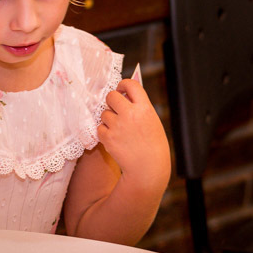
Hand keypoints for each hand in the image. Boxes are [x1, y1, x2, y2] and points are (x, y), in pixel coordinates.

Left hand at [97, 77, 170, 191]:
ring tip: (119, 130)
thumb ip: (139, 108)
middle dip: (112, 101)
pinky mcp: (108, 138)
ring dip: (109, 119)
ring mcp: (117, 126)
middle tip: (116, 108)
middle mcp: (130, 114)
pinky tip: (115, 139)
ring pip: (104, 113)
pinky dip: (105, 132)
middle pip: (111, 96)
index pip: (131, 84)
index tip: (121, 89)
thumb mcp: (152, 122)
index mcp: (145, 108)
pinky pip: (100, 128)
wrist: (148, 169)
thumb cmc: (153, 145)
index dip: (123, 84)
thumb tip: (123, 95)